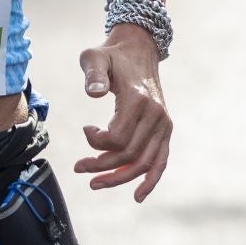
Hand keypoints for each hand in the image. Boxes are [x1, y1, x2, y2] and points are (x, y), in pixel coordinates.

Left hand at [74, 25, 171, 201]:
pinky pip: (161, 161)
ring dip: (119, 178)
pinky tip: (138, 195)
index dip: (96, 143)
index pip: (117, 138)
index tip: (84, 129)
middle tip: (79, 167)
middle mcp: (156, 114)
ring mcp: (163, 123)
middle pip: (128, 154)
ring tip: (95, 183)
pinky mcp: (165, 129)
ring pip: (143, 163)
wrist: (139, 49)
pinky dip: (151, 180)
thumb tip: (93, 93)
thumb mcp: (95, 57)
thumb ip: (93, 74)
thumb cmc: (112, 55)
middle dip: (101, 165)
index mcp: (138, 99)